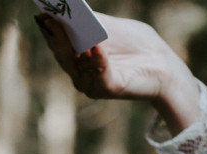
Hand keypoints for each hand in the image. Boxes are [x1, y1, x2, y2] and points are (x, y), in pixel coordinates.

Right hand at [35, 13, 200, 134]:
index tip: (43, 13)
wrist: (164, 65)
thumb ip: (93, 22)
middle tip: (49, 18)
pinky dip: (96, 58)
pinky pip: (99, 72)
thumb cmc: (139, 46)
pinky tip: (94, 45)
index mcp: (79, 59)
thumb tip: (71, 11)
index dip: (50, 30)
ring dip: (70, 46)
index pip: (59, 45)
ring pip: (76, 64)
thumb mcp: (112, 28)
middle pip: (64, 54)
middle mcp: (81, 74)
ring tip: (64, 27)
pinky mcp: (109, 88)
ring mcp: (93, 84)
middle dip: (56, 35)